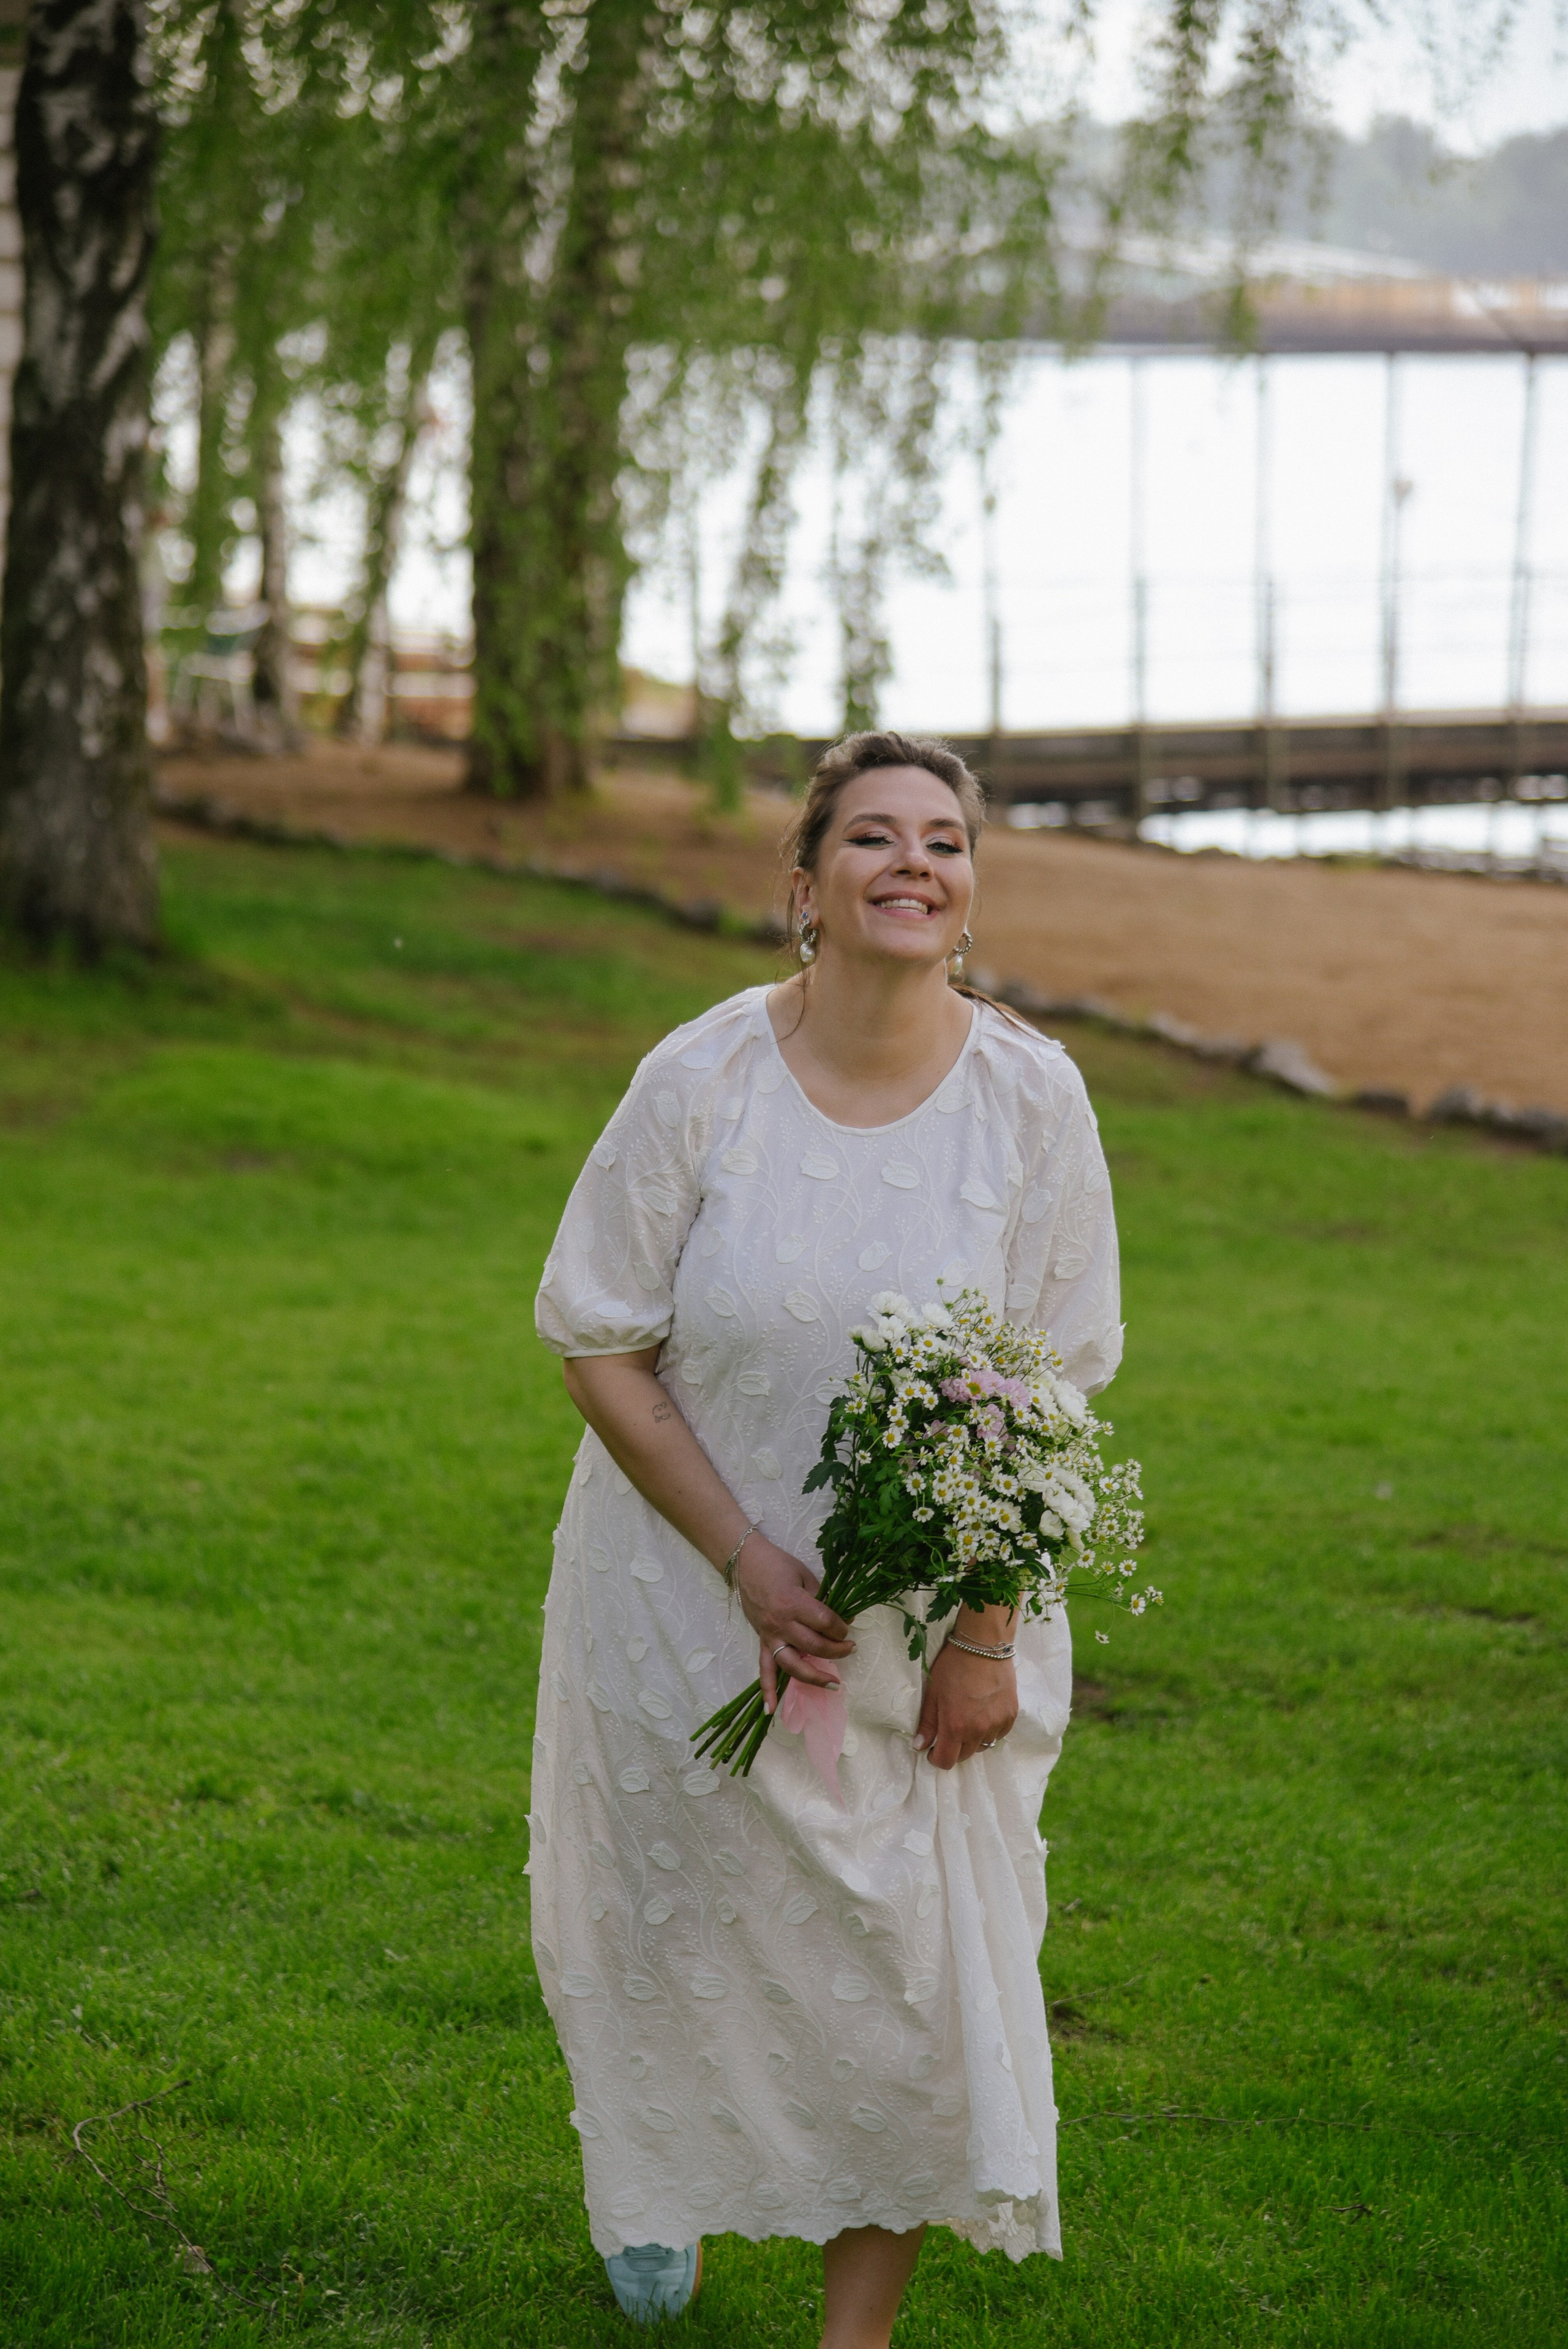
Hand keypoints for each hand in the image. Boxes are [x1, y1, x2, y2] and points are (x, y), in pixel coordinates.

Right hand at [735, 1537, 855, 1712]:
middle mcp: (781, 1624)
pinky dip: (767, 1691)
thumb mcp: (805, 1576)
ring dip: (814, 1677)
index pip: (825, 1623)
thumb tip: (844, 1618)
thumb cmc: (777, 1565)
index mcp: (794, 1604)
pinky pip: (763, 1669)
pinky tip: (772, 1710)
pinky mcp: (762, 1641)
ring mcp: (770, 1635)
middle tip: (851, 1648)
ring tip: (834, 1685)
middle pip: (814, 1646)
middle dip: (837, 1650)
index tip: (848, 1626)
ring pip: (793, 1665)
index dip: (841, 1628)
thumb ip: (823, 1599)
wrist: (744, 1563)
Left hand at [915, 1641, 1017, 1768]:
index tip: (932, 1749)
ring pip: (983, 1746)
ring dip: (972, 1740)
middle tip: (948, 1731)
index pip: (946, 1761)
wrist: (984, 1645)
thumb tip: (919, 1746)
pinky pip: (999, 1734)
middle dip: (953, 1749)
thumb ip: (927, 1722)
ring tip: (967, 1720)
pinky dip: (990, 1731)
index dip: (936, 1758)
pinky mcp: (1011, 1715)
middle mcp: (978, 1730)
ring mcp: (997, 1723)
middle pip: (965, 1756)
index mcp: (955, 1726)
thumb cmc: (954, 1665)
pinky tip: (983, 1715)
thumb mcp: (933, 1692)